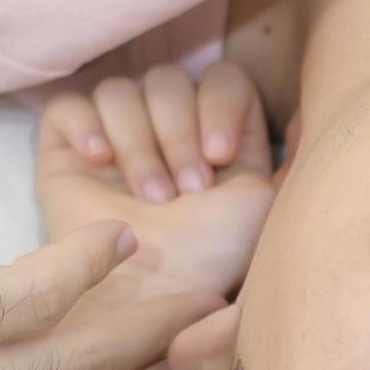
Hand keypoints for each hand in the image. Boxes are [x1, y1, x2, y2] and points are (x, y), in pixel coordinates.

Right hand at [36, 63, 273, 302]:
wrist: (156, 293)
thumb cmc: (216, 256)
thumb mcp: (266, 200)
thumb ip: (288, 154)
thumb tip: (301, 118)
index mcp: (218, 132)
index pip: (220, 76)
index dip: (219, 102)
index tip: (219, 154)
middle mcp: (166, 127)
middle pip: (168, 78)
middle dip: (179, 133)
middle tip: (187, 190)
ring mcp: (115, 137)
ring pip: (120, 91)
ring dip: (140, 143)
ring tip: (151, 197)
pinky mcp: (68, 152)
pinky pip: (69, 107)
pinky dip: (86, 126)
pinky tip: (100, 161)